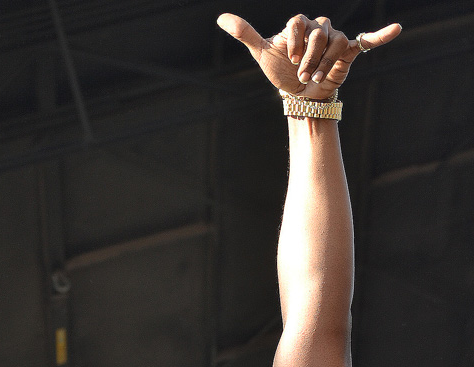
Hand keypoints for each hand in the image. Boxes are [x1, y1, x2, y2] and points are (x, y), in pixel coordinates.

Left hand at [217, 13, 400, 98]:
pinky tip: (396, 28)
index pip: (298, 23)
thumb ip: (246, 34)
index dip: (294, 42)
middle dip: (309, 58)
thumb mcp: (262, 54)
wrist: (300, 97)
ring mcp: (335, 39)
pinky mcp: (349, 52)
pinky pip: (367, 40)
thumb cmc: (281, 73)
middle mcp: (320, 27)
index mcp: (300, 24)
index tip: (290, 59)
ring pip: (334, 44)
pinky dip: (381, 35)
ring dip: (324, 65)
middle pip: (318, 33)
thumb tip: (221, 18)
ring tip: (315, 80)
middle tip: (302, 76)